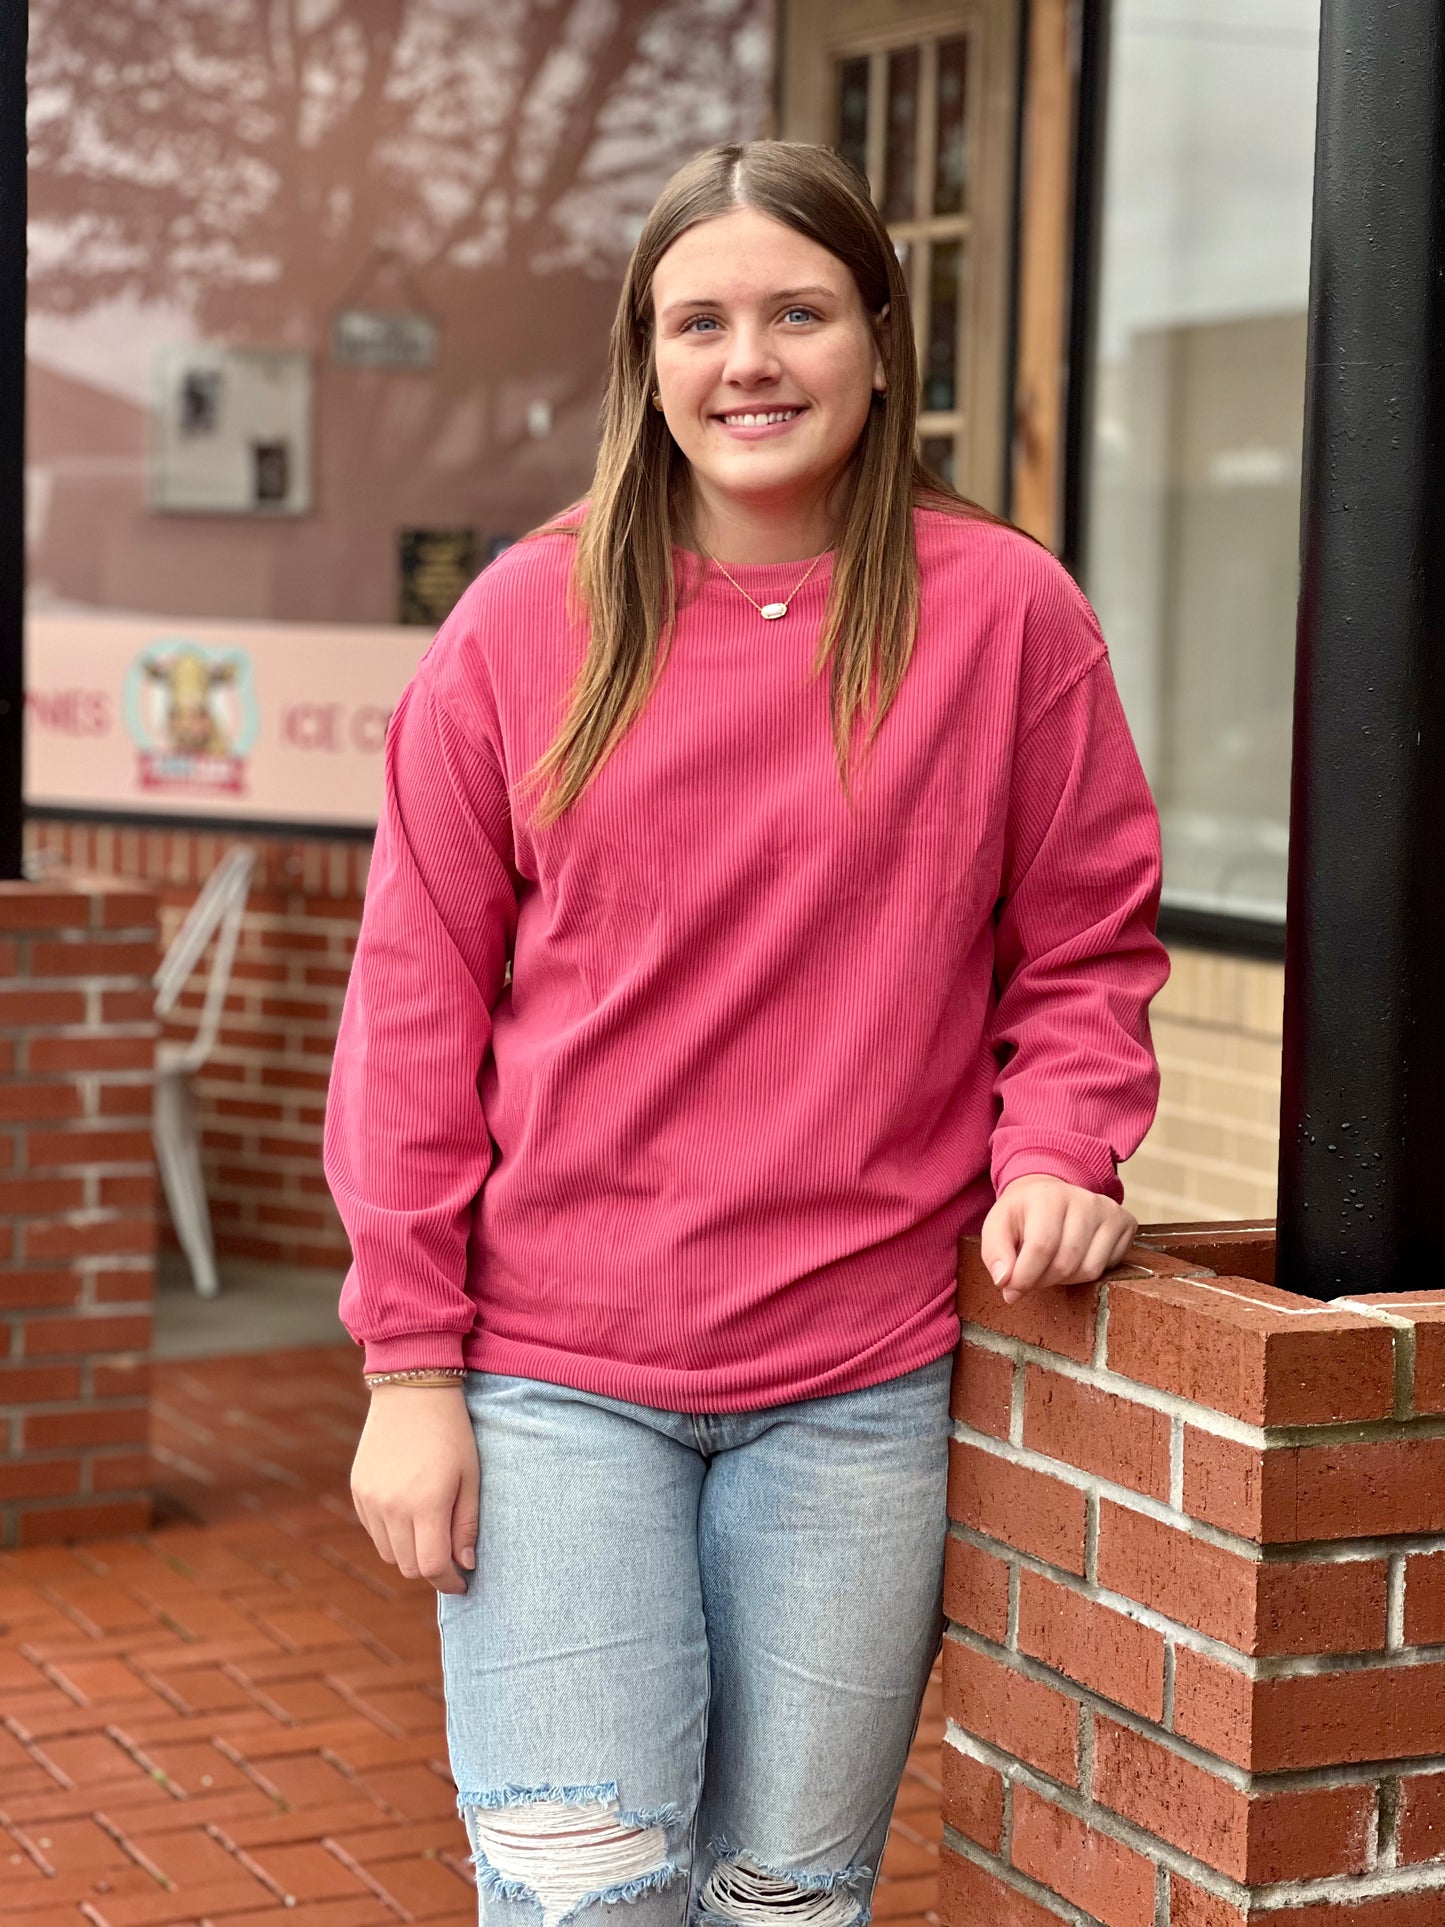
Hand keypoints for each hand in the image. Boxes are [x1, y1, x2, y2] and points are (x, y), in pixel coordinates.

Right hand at [350, 1384, 479, 1595]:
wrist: (412, 1389)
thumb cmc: (451, 1432)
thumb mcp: (470, 1476)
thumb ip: (466, 1524)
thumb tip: (464, 1565)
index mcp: (426, 1504)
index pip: (431, 1566)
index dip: (448, 1582)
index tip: (462, 1583)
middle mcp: (392, 1506)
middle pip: (408, 1566)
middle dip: (431, 1568)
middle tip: (450, 1557)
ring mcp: (370, 1499)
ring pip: (388, 1553)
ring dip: (410, 1553)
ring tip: (430, 1531)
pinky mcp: (358, 1489)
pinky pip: (374, 1531)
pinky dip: (391, 1534)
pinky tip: (409, 1513)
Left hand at [980, 1175, 1135, 1303]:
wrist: (1049, 1195)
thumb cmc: (1022, 1216)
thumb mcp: (997, 1228)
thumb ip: (995, 1255)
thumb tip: (1005, 1281)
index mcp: (1048, 1196)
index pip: (1042, 1246)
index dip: (1025, 1277)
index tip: (1011, 1290)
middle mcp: (1084, 1199)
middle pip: (1066, 1263)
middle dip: (1043, 1280)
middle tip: (1031, 1277)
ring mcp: (1108, 1210)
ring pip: (1089, 1270)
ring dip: (1065, 1280)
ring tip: (1050, 1267)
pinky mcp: (1125, 1222)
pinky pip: (1109, 1267)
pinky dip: (1087, 1273)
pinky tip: (1074, 1258)